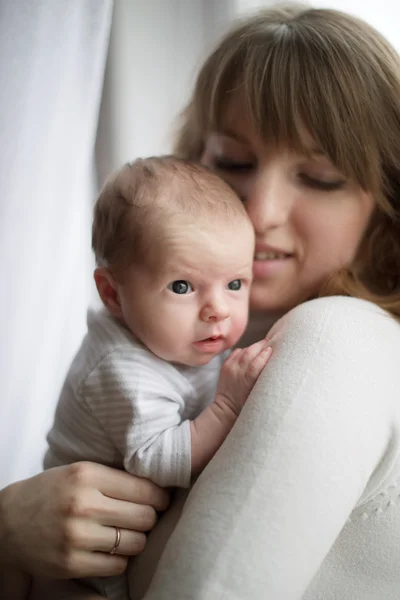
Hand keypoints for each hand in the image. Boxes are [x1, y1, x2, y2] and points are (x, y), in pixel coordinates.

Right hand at [0, 462, 168, 578]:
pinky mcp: (71, 563)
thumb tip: (158, 487)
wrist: (9, 522)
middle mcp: (83, 504)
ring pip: (136, 543)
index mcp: (87, 475)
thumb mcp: (80, 471)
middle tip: (145, 517)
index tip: (162, 499)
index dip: (160, 496)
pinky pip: (117, 565)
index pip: (144, 489)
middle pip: (145, 517)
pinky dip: (120, 559)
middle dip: (151, 518)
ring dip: (137, 539)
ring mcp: (77, 536)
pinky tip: (110, 549)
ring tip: (127, 532)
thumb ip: (114, 477)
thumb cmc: (52, 492)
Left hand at [215, 339, 271, 415]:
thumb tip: (273, 364)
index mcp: (246, 382)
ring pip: (244, 350)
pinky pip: (236, 352)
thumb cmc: (247, 404)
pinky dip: (245, 350)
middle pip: (250, 353)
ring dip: (254, 347)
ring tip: (262, 345)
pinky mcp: (225, 365)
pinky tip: (250, 352)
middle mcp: (237, 373)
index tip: (272, 349)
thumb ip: (263, 380)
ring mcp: (230, 368)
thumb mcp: (258, 394)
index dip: (265, 354)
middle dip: (261, 346)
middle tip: (270, 342)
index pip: (256, 364)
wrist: (226, 408)